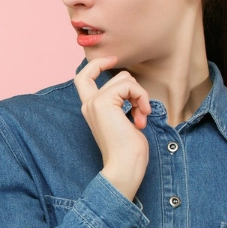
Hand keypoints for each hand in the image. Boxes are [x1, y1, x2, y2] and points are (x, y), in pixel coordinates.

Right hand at [74, 56, 151, 199]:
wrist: (124, 167)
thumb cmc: (128, 151)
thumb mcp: (123, 120)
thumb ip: (121, 102)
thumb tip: (130, 85)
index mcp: (91, 109)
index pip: (84, 76)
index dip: (98, 64)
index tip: (115, 61)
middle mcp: (89, 104)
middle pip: (118, 76)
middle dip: (136, 90)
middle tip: (142, 111)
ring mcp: (94, 102)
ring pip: (125, 79)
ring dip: (141, 96)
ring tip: (142, 117)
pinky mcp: (103, 102)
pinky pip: (129, 85)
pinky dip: (141, 98)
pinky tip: (142, 116)